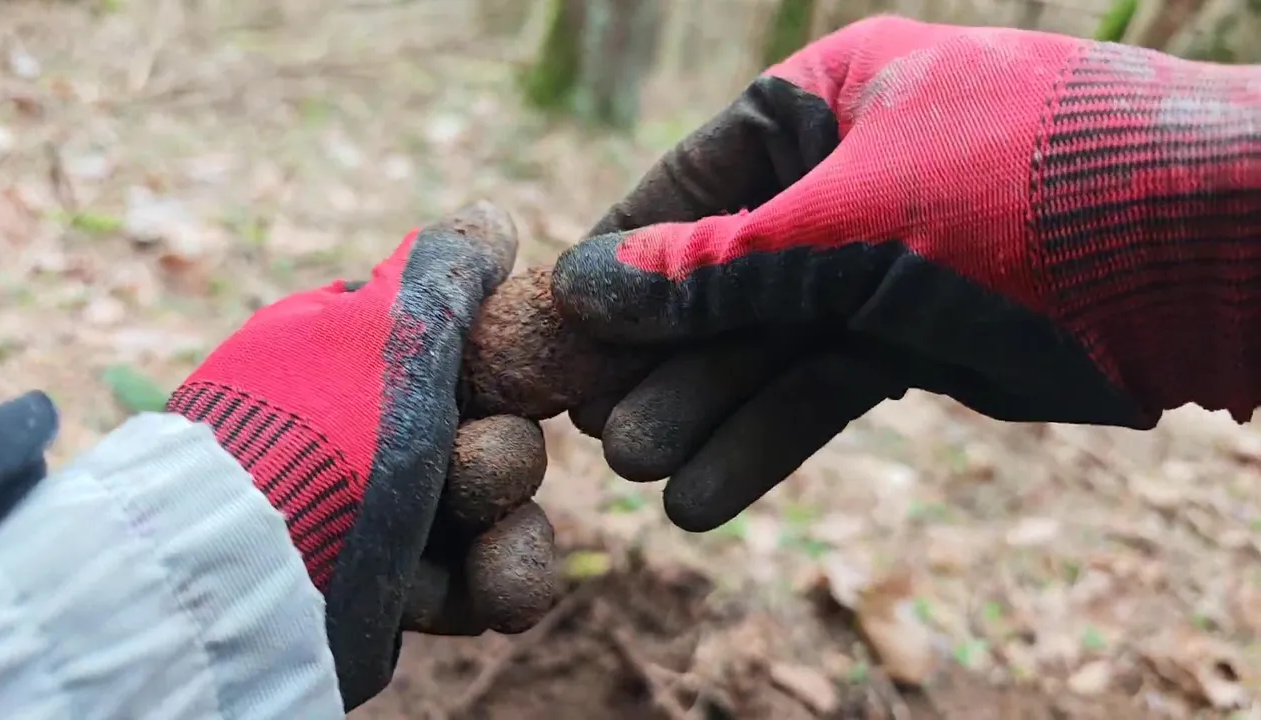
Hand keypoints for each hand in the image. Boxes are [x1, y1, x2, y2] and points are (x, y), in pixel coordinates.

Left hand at [167, 203, 556, 709]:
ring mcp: (371, 515)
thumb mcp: (390, 330)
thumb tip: (492, 218)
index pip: (464, 345)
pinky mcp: (384, 592)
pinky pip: (472, 579)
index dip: (514, 365)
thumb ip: (448, 271)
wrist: (251, 589)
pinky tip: (497, 591)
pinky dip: (492, 583)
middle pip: (490, 434)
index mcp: (350, 355)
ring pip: (492, 513)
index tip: (539, 378)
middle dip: (500, 459)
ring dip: (510, 533)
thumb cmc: (324, 438)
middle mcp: (361, 432)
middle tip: (469, 468)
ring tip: (493, 554)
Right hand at [552, 17, 1260, 530]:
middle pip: (720, 273)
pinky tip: (708, 496)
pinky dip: (769, 437)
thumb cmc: (1025, 199)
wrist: (1205, 262)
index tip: (556, 322)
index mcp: (824, 105)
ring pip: (768, 342)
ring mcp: (881, 261)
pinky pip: (823, 385)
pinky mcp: (916, 336)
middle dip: (658, 352)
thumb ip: (714, 268)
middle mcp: (844, 176)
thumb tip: (587, 285)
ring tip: (643, 471)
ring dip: (706, 408)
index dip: (619, 257)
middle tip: (589, 425)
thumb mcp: (847, 229)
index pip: (689, 184)